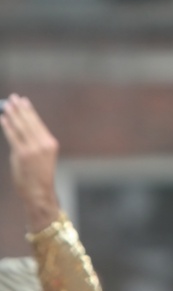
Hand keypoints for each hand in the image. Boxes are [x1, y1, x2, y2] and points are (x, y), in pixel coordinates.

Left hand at [1, 94, 60, 232]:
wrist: (39, 192)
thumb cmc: (38, 176)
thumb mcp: (41, 157)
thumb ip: (31, 143)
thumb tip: (17, 128)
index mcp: (50, 143)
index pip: (38, 123)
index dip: (29, 110)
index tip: (23, 100)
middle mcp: (44, 144)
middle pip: (29, 122)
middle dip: (20, 109)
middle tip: (13, 98)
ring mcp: (33, 149)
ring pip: (21, 127)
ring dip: (12, 114)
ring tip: (7, 105)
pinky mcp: (22, 154)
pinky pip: (13, 136)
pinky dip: (7, 126)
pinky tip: (3, 119)